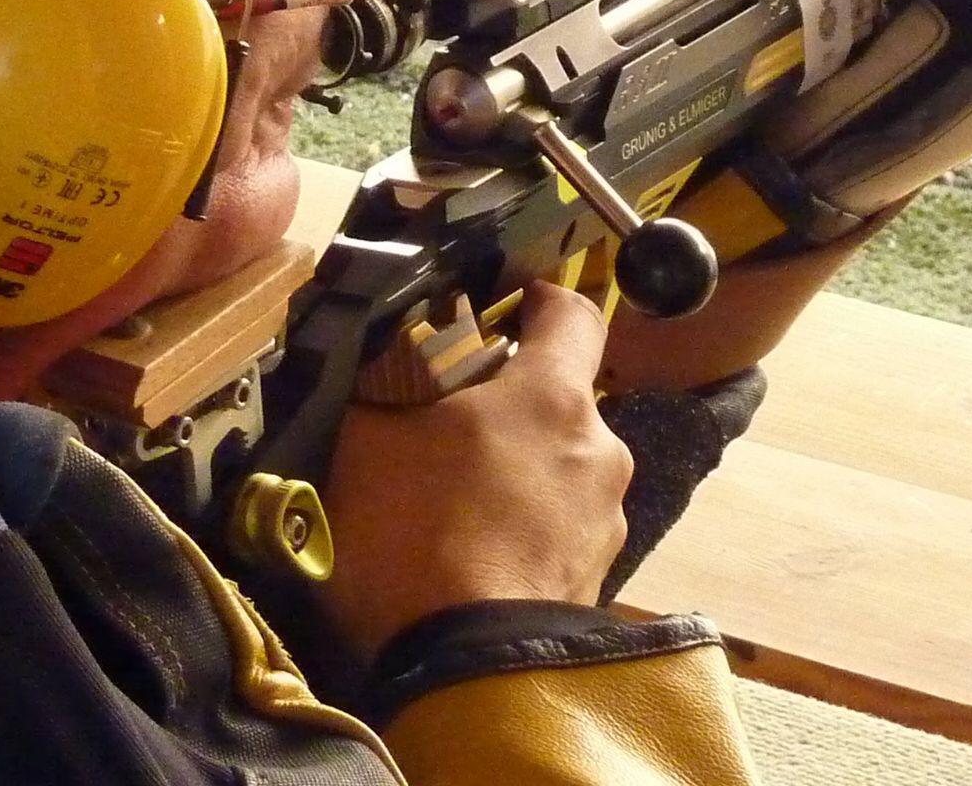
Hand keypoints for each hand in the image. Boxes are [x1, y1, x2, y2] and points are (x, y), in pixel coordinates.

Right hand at [318, 282, 631, 658]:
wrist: (462, 672)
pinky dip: (525, 527)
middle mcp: (598, 449)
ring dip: (519, 470)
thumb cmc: (414, 538)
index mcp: (552, 396)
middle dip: (509, 402)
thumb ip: (381, 384)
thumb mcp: (366, 440)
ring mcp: (605, 520)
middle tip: (444, 423)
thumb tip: (378, 357)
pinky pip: (560, 528)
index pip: (574, 314)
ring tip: (452, 501)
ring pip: (561, 467)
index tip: (507, 304)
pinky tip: (473, 551)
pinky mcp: (596, 579)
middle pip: (561, 399)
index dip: (541, 299)